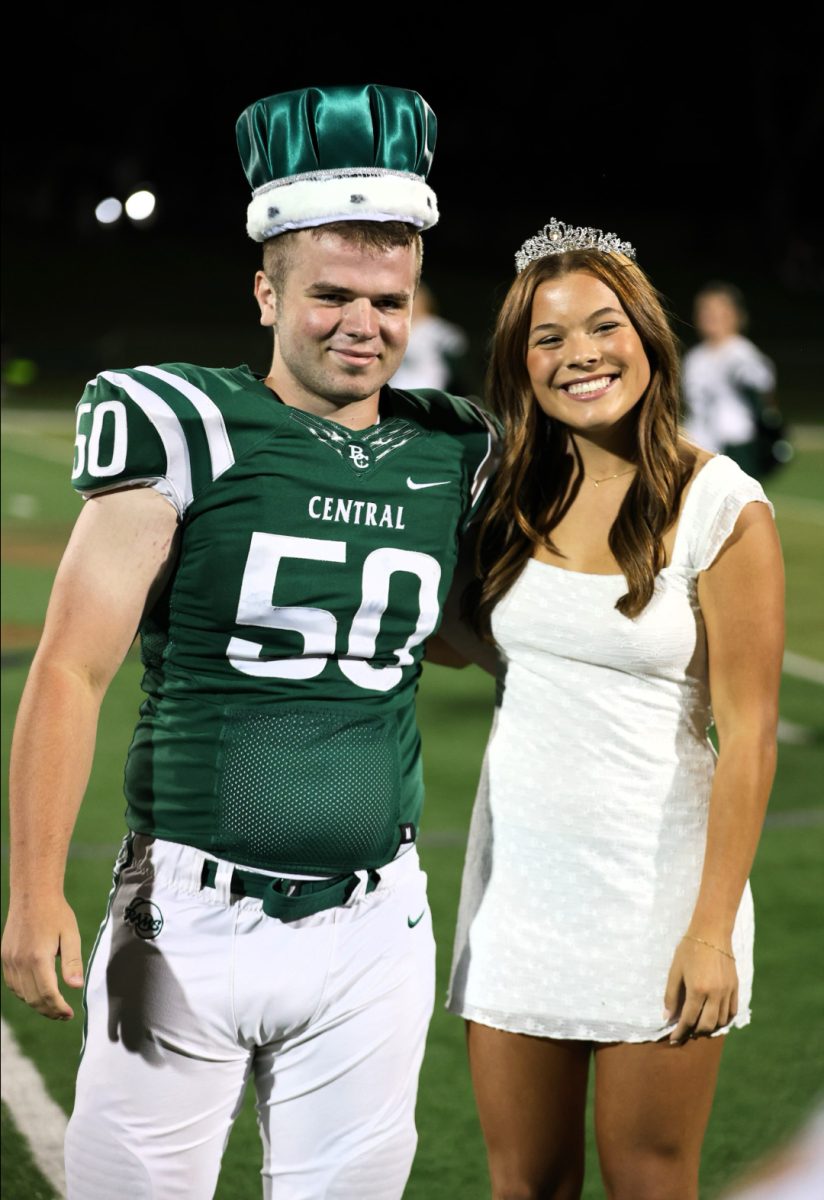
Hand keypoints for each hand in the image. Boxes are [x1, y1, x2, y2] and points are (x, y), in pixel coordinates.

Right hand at [2, 895, 83, 1019]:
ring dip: (37, 1004)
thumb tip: (76, 987)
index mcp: (38, 958)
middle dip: (49, 1011)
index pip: (48, 994)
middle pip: (33, 999)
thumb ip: (72, 962)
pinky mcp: (5, 956)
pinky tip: (36, 993)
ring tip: (53, 1007)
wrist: (33, 894)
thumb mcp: (71, 935)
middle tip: (63, 1015)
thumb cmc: (56, 913)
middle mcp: (20, 962)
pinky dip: (24, 993)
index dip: (59, 1008)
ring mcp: (10, 960)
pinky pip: (12, 984)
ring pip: (21, 994)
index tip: (69, 1014)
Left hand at [664, 934, 737, 1045]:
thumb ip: (671, 995)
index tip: (674, 1039)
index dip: (680, 1031)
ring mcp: (727, 991)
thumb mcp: (675, 970)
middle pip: (707, 1025)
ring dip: (710, 1027)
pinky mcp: (735, 987)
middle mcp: (715, 994)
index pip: (688, 1019)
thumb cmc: (689, 948)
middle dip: (695, 1032)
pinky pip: (732, 1011)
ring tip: (699, 1025)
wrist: (712, 932)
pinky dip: (724, 1019)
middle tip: (686, 1031)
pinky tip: (715, 1018)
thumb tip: (667, 1017)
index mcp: (697, 990)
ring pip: (721, 1020)